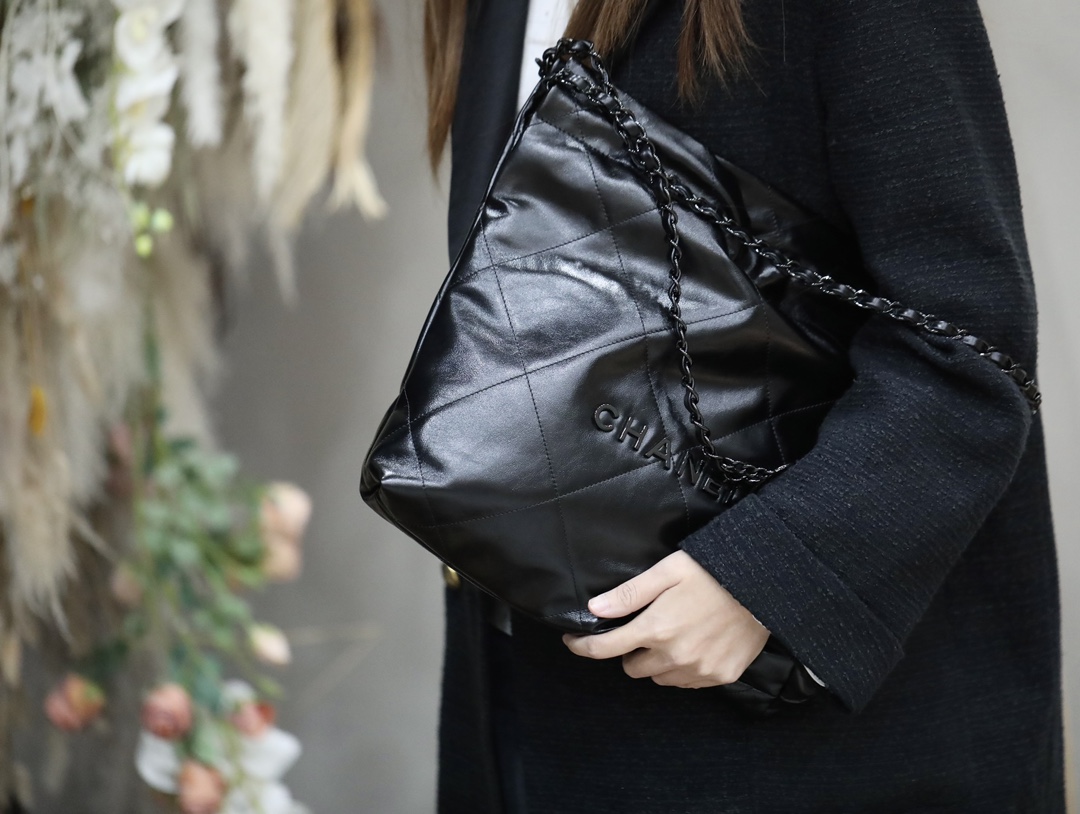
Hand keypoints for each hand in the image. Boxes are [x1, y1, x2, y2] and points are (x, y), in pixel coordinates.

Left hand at [562, 550, 769, 687]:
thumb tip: (594, 609)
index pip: (606, 649)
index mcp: (656, 628)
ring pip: (660, 679)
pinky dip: (684, 669)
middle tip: (645, 629)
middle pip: (633, 668)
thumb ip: (630, 594)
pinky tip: (694, 645)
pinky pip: (688, 683)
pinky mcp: (720, 675)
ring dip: (658, 663)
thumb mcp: (667, 572)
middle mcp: (675, 656)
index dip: (583, 647)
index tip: (574, 642)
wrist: (764, 585)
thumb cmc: (712, 571)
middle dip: (632, 651)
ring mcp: (699, 670)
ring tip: (673, 635)